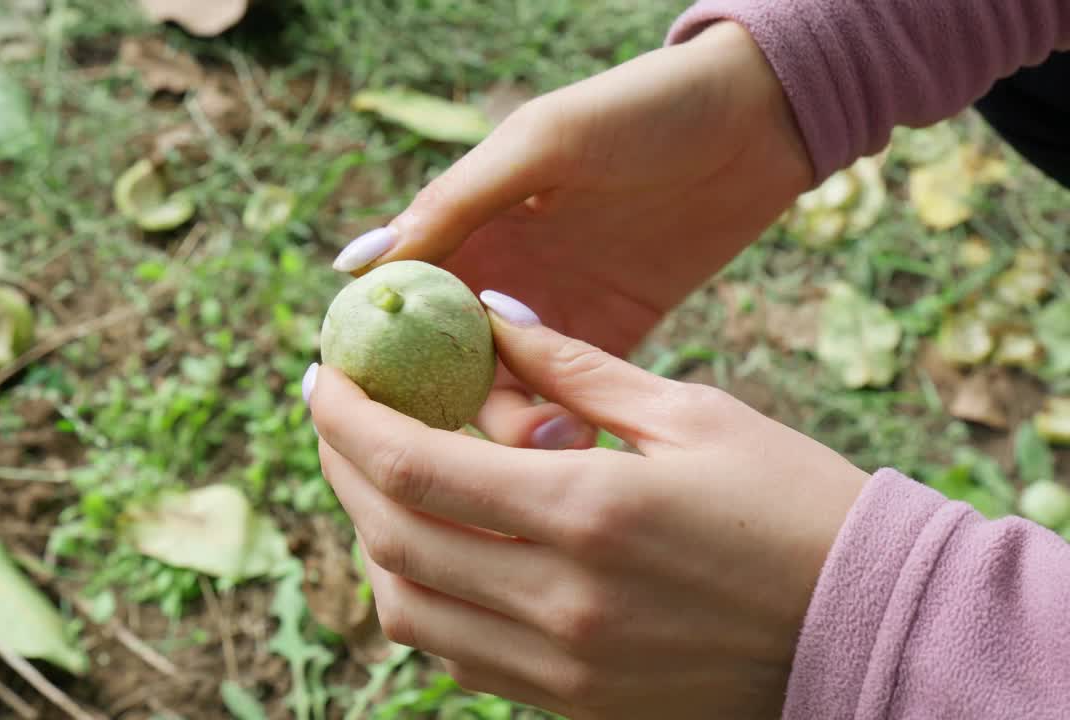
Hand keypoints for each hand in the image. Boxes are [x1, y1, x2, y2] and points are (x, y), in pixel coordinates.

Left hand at [303, 294, 868, 719]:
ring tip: (380, 477)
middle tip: (338, 416)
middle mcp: (559, 602)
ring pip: (408, 610)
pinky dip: (422, 594)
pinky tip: (436, 544)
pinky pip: (456, 654)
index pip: (414, 467)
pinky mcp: (572, 703)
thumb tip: (487, 325)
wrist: (867, 626)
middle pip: (391, 538)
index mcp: (587, 512)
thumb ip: (572, 371)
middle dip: (343, 469)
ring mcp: (561, 667)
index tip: (322, 377)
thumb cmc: (791, 503)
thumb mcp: (689, 414)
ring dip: (373, 538)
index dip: (347, 418)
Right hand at [329, 21, 812, 451]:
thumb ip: (456, 204)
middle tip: (496, 427)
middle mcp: (495, 272)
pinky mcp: (606, 333)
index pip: (395, 299)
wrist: (752, 121)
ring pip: (500, 389)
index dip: (376, 353)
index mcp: (463, 224)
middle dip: (453, 404)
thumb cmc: (639, 110)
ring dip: (512, 423)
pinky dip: (562, 421)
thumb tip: (358, 265)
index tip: (377, 407)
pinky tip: (581, 440)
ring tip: (556, 436)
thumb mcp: (541, 143)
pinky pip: (565, 393)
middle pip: (441, 360)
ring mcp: (549, 308)